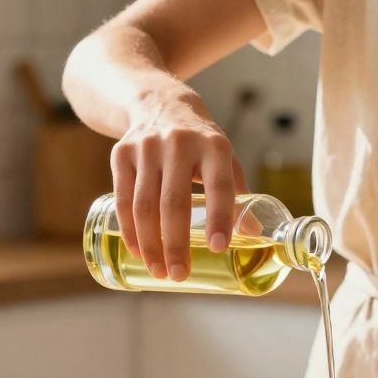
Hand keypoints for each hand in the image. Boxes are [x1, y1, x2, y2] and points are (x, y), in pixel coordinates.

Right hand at [110, 92, 247, 280]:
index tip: (218, 247)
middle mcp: (180, 144)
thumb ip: (238, 194)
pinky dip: (129, 229)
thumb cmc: (200, 141)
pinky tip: (137, 251)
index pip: (219, 185)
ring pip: (145, 205)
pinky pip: (122, 198)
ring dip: (150, 244)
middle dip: (177, 244)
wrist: (158, 102)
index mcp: (214, 146)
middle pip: (175, 203)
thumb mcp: (224, 158)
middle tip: (180, 275)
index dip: (220, 217)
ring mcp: (147, 147)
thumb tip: (255, 235)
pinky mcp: (121, 153)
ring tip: (159, 271)